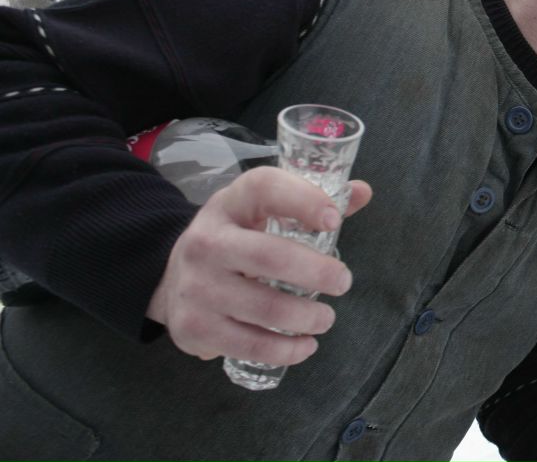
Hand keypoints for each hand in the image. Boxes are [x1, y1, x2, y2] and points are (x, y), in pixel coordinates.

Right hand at [146, 166, 371, 365]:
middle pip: (270, 256)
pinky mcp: (192, 328)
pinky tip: (303, 346)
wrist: (171, 278)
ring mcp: (196, 287)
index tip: (334, 220)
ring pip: (264, 307)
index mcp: (230, 205)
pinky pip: (248, 344)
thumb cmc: (235, 239)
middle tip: (343, 282)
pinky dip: (285, 350)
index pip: (264, 188)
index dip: (303, 200)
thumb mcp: (261, 211)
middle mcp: (207, 242)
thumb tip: (363, 192)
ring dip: (306, 317)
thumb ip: (310, 201)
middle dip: (317, 272)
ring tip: (325, 318)